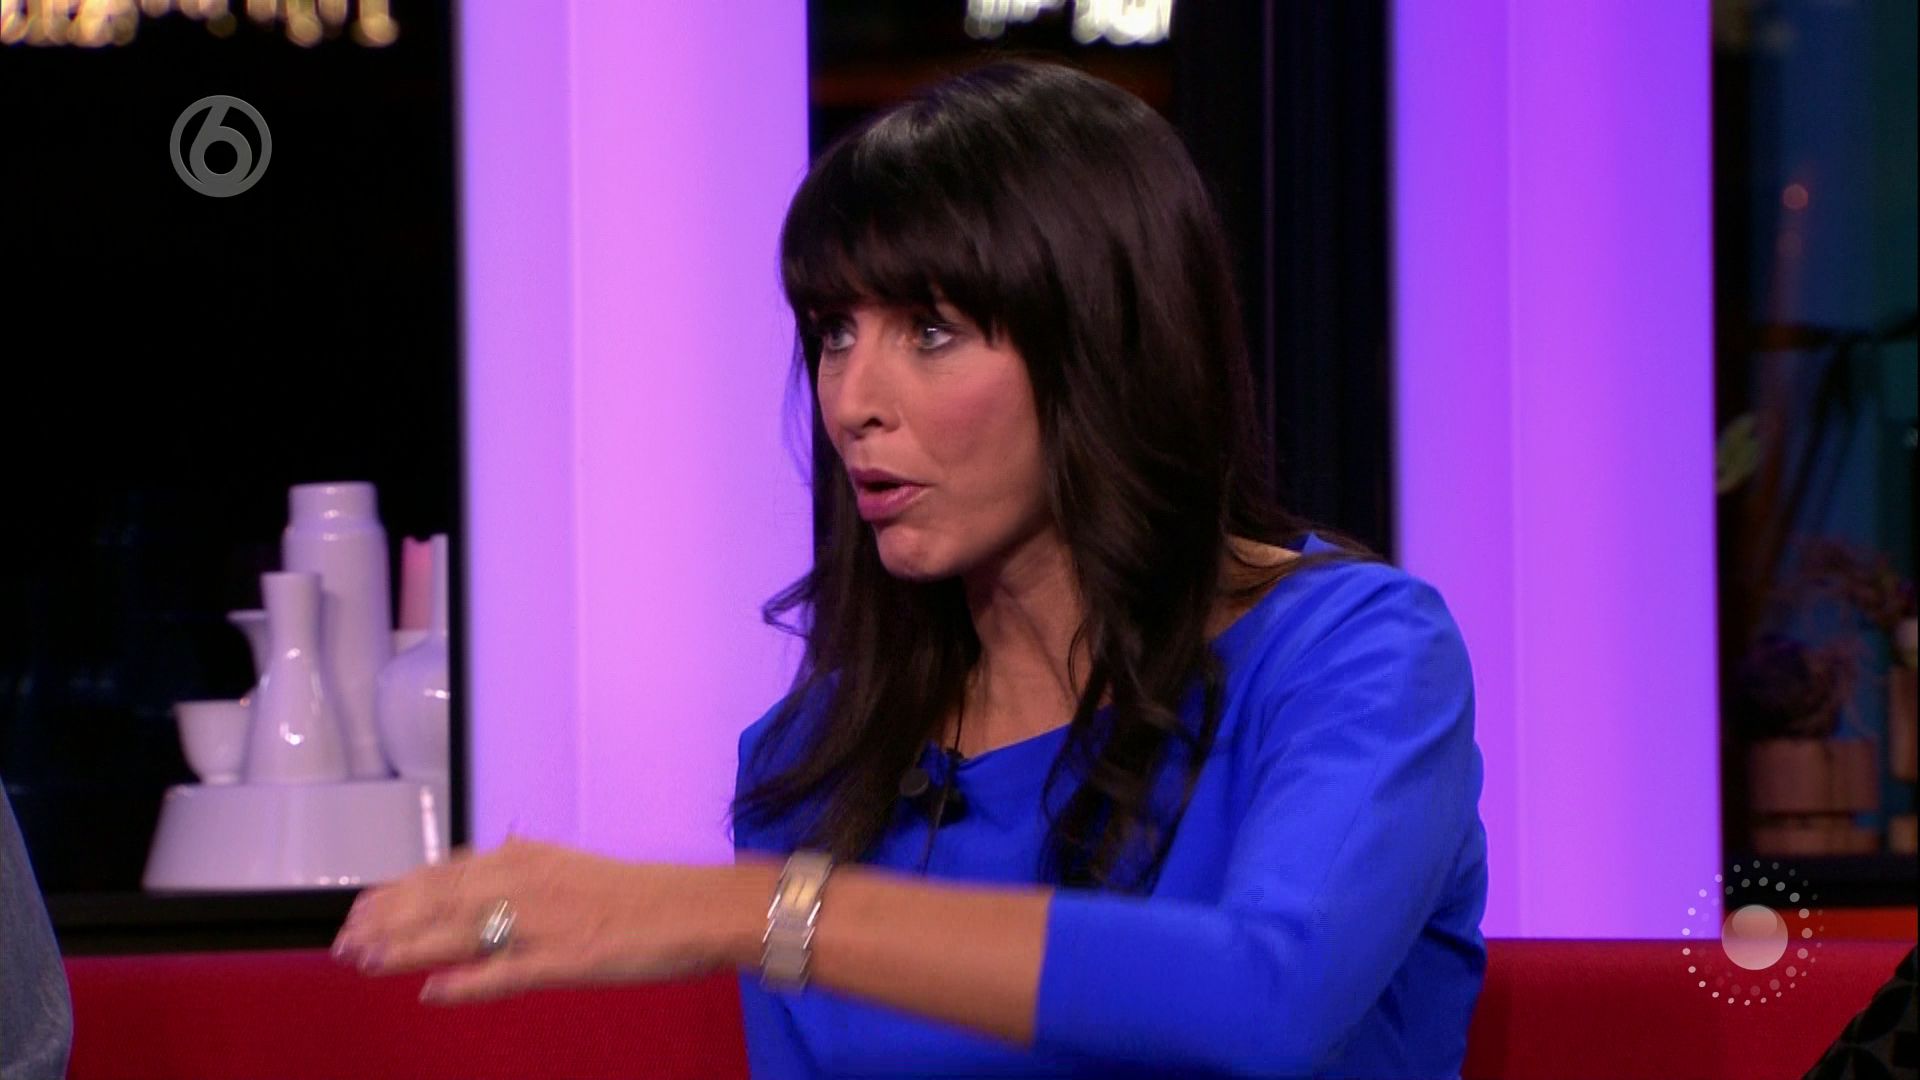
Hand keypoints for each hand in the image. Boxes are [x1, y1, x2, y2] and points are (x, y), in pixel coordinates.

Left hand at [330, 837, 727, 1003]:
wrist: (699, 908)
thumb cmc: (640, 895)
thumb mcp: (568, 868)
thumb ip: (519, 870)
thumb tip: (474, 865)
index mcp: (528, 858)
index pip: (445, 873)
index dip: (397, 893)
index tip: (358, 909)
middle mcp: (528, 882)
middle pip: (441, 900)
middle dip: (387, 921)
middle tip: (344, 942)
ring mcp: (545, 921)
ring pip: (461, 931)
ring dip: (408, 947)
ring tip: (365, 961)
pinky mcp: (567, 958)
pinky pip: (508, 973)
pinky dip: (468, 982)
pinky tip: (434, 993)